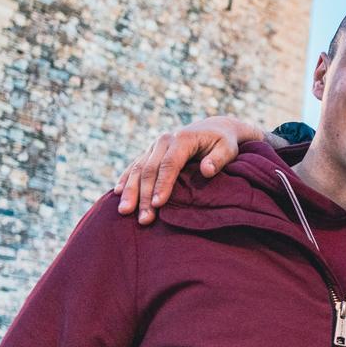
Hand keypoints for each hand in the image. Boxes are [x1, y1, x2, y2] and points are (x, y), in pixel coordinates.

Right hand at [114, 116, 264, 223]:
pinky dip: (126, 179)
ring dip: (130, 191)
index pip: (169, 164)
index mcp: (182, 139)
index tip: (158, 205)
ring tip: (124, 212)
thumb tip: (207, 170)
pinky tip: (117, 193)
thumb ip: (219, 159)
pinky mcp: (150, 153)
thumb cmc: (224, 143)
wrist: (214, 128)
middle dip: (144, 195)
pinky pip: (134, 166)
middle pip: (150, 170)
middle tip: (143, 219)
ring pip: (138, 168)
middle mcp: (164, 141)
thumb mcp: (228, 149)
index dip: (163, 185)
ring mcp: (154, 147)